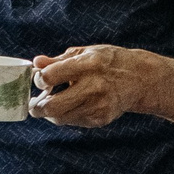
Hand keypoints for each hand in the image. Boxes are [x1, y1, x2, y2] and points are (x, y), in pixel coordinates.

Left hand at [30, 45, 156, 128]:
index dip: (39, 79)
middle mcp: (93, 87)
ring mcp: (98, 106)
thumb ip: (59, 60)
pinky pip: (73, 121)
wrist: (140, 79)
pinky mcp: (101, 119)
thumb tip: (36, 63)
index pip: (51, 76)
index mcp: (88, 65)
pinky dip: (66, 115)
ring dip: (50, 113)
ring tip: (50, 103)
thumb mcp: (85, 52)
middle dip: (36, 107)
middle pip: (52, 106)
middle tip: (33, 104)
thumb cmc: (108, 62)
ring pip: (60, 118)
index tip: (40, 79)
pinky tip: (69, 105)